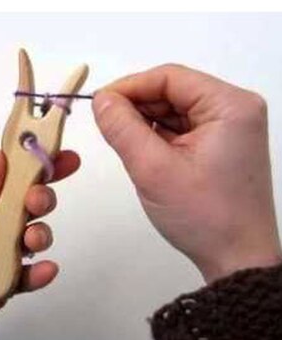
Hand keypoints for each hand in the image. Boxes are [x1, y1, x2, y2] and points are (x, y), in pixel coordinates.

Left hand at [0, 146, 79, 333]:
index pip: (11, 176)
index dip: (37, 164)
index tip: (62, 155)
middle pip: (30, 203)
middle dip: (42, 198)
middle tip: (36, 201)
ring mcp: (3, 251)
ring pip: (36, 236)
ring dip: (41, 235)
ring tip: (30, 240)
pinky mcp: (8, 280)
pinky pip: (32, 274)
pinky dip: (42, 272)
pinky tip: (44, 269)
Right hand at [94, 64, 281, 283]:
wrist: (239, 262)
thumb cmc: (205, 217)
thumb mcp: (152, 168)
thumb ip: (121, 126)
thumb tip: (100, 99)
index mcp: (231, 106)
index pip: (169, 77)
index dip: (130, 87)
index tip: (100, 105)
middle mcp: (236, 110)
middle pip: (171, 90)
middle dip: (137, 107)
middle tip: (110, 128)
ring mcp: (232, 127)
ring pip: (173, 107)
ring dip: (146, 123)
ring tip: (131, 148)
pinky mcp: (224, 143)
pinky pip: (181, 125)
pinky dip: (158, 136)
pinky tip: (147, 155)